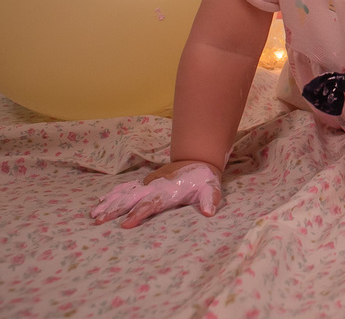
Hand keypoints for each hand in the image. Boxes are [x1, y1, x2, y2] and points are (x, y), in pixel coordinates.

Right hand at [91, 161, 221, 227]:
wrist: (197, 160)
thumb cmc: (203, 179)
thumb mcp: (211, 188)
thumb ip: (210, 199)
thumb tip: (210, 212)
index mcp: (168, 191)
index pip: (151, 203)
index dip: (139, 213)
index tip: (126, 224)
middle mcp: (154, 186)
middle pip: (132, 199)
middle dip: (116, 210)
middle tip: (99, 221)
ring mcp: (148, 183)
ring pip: (126, 194)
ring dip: (110, 204)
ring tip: (94, 216)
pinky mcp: (145, 182)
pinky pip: (126, 189)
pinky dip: (113, 195)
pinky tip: (100, 202)